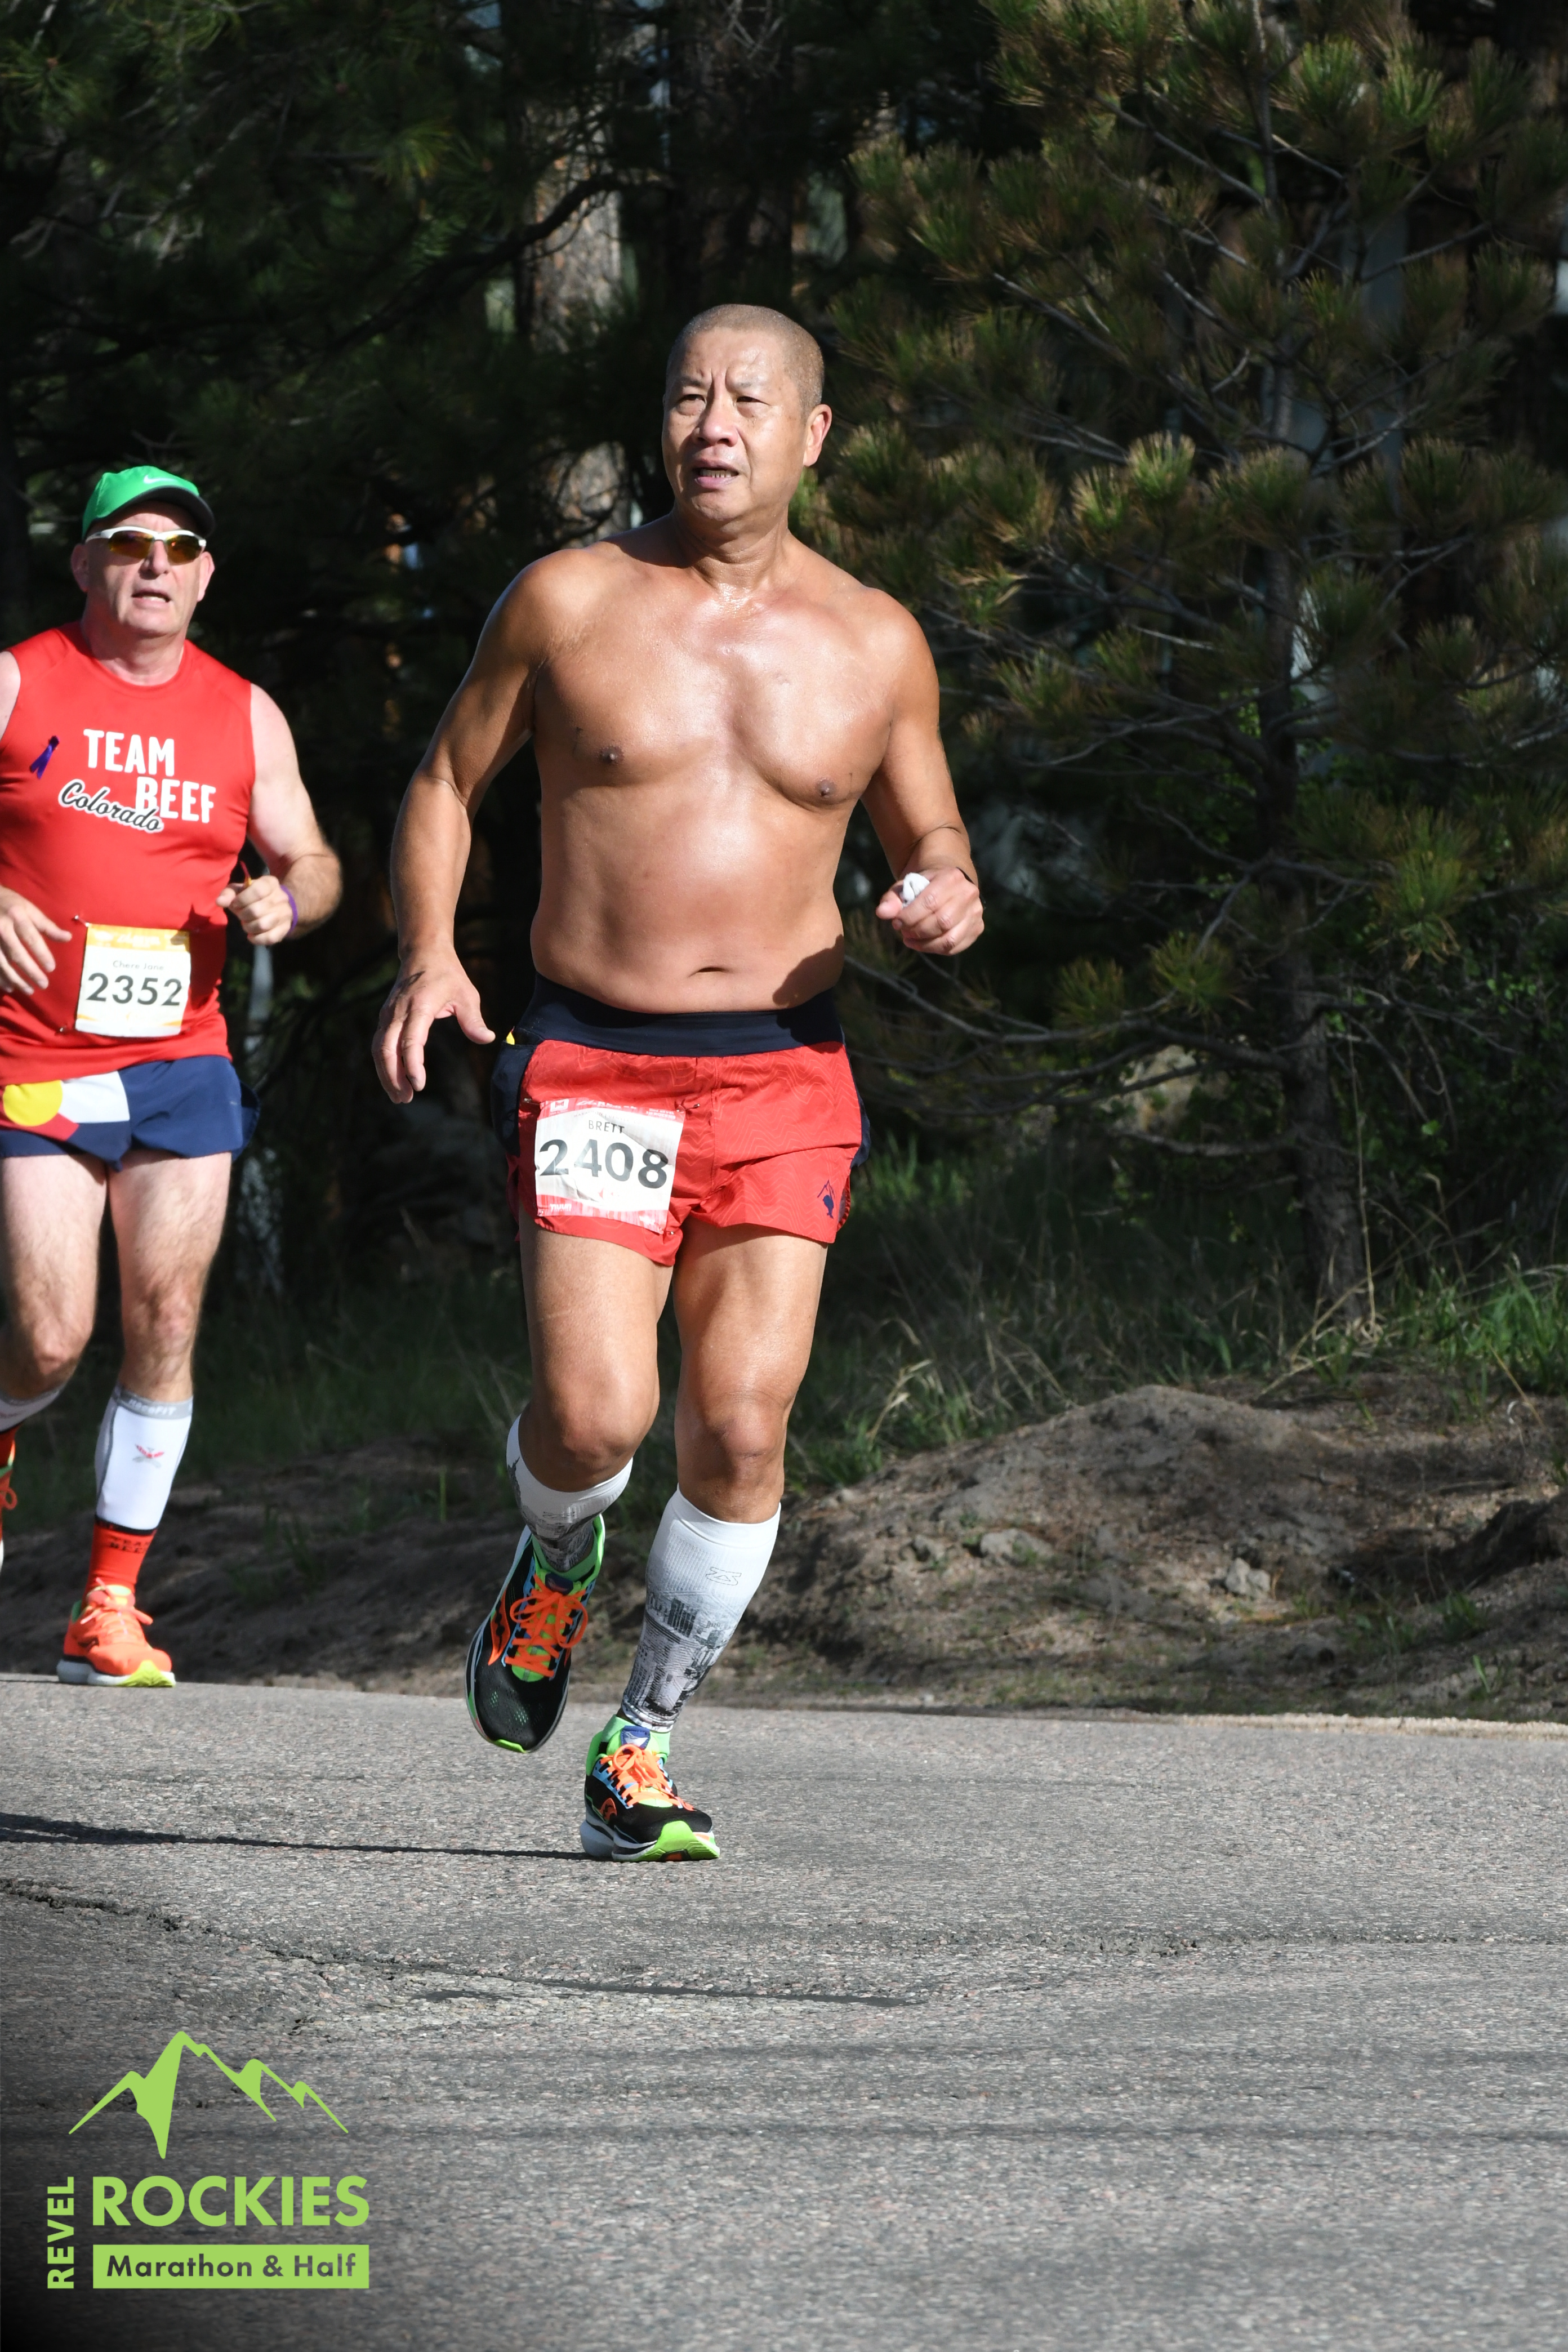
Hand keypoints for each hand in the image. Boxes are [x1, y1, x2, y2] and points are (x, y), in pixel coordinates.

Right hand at [0, 887, 69, 994]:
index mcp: (17, 916)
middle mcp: (2, 928)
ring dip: (15, 979)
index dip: (41, 954)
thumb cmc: (11, 904)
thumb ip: (47, 926)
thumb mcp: (30, 909)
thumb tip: (67, 938)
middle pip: (16, 954)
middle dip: (30, 971)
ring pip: (2, 962)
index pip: (31, 938)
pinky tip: (9, 987)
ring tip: (29, 990)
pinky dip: (0, 977)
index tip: (51, 968)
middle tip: (43, 985)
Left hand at [216, 874, 295, 946]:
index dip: (242, 900)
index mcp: (270, 883)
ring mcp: (285, 914)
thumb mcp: (241, 890)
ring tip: (246, 924)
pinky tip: (251, 936)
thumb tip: (220, 902)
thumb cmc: (255, 896)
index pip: (257, 891)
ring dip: (248, 927)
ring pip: (262, 925)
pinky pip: (270, 938)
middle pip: (256, 911)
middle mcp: (281, 898)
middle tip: (241, 915)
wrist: (278, 906)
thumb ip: (230, 893)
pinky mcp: (285, 928)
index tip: (235, 904)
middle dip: (242, 915)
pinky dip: (256, 939)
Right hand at [372, 950, 494, 1104]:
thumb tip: (487, 1039)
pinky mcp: (384, 1018)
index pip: (410, 1040)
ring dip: (386, 1075)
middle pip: (386, 1049)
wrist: (423, 953)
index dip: (412, 1064)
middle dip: (394, 1077)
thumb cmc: (448, 975)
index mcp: (419, 1006)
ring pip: (378, 1049)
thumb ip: (474, 1020)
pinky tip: (395, 1080)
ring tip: (400, 1096)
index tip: (419, 1084)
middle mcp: (398, 1011)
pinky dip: (384, 1064)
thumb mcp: (467, 994)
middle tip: (406, 1099)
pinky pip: (379, 1044)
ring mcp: (388, 1015)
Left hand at [874, 867, 983, 955]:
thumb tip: (881, 913)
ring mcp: (976, 912)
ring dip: (925, 944)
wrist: (948, 884)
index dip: (910, 917)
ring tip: (910, 940)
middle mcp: (968, 893)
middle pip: (942, 921)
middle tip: (903, 932)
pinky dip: (935, 949)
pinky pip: (955, 947)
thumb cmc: (923, 886)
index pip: (930, 902)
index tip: (896, 922)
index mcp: (952, 877)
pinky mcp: (977, 928)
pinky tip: (922, 944)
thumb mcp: (906, 886)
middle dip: (917, 931)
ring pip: (950, 938)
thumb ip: (892, 898)